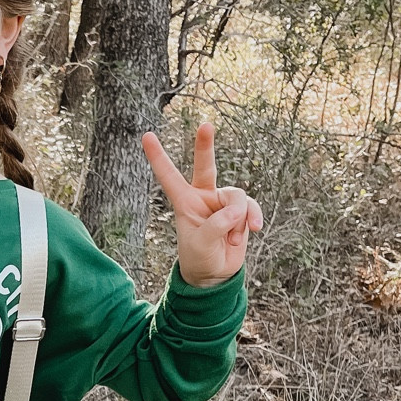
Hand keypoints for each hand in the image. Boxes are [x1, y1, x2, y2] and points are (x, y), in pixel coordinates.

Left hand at [141, 122, 262, 287]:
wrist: (216, 275)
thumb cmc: (199, 258)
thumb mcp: (201, 245)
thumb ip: (216, 226)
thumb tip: (236, 211)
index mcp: (184, 202)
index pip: (169, 176)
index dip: (158, 157)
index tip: (146, 136)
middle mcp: (204, 197)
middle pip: (206, 166)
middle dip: (205, 145)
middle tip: (205, 125)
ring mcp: (223, 203)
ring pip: (237, 198)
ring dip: (238, 220)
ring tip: (231, 239)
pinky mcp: (241, 211)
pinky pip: (251, 207)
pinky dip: (252, 219)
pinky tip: (253, 231)